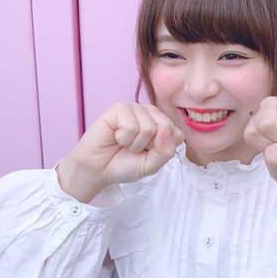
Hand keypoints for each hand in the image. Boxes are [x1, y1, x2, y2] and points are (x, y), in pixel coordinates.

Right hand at [57, 103, 183, 201]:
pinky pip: (131, 125)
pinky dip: (124, 138)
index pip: (177, 135)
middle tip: (134, 149)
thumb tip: (165, 129)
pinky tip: (116, 136)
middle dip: (149, 146)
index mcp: (162, 125)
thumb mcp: (152, 165)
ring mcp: (136, 109)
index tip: (147, 154)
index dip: (162, 151)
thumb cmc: (125, 164)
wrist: (98, 169)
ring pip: (148, 128)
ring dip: (134, 144)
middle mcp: (151, 113)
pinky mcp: (120, 108)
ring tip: (124, 143)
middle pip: (166, 127)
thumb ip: (165, 151)